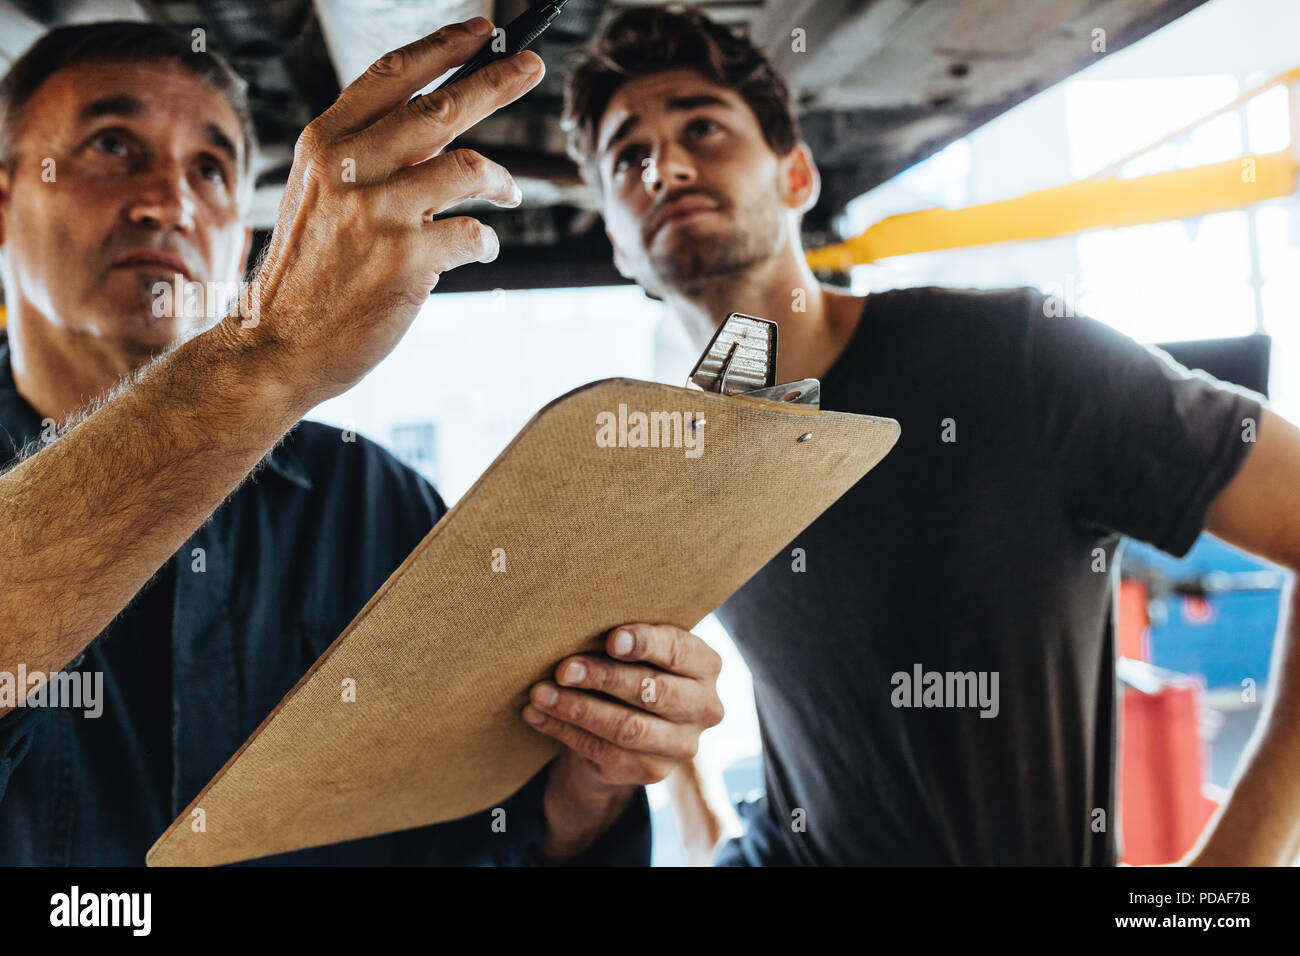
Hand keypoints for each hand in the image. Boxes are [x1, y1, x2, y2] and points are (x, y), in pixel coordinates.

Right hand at [222, 17, 542, 408]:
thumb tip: (443, 129)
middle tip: (531, 64)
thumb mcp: (321, 197)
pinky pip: (474, 234)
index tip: (482, 32)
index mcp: (325, 143)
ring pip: (470, 167)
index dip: (444, 47)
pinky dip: (487, 241)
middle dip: (497, 80)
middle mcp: (349, 169)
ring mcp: (379, 213)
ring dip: (502, 181)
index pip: (392, 76)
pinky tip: (483, 249)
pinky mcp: (407, 260)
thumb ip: (372, 160)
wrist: (278, 343)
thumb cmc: (308, 273)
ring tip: (509, 193)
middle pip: (442, 107)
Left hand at [522, 623, 724, 859]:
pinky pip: (603, 751)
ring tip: (540, 693)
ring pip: (625, 727)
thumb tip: (581, 621)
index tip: (611, 640)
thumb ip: (628, 639)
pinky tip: (537, 715)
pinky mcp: (652, 771)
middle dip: (603, 678)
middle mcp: (704, 707)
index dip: (645, 644)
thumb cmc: (635, 668)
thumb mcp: (643, 651)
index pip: (678, 652)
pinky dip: (564, 730)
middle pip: (651, 691)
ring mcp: (681, 745)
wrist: (634, 730)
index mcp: (706, 666)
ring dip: (577, 709)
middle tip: (563, 669)